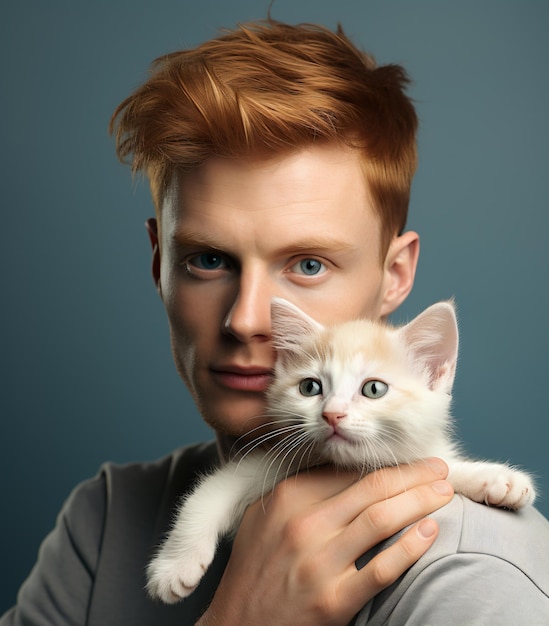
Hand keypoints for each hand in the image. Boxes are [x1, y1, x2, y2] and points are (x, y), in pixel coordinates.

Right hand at [196, 458, 452, 624]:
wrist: (236, 624)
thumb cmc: (254, 567)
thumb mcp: (264, 516)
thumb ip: (299, 490)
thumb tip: (341, 470)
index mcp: (288, 497)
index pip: (347, 470)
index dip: (384, 461)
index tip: (409, 458)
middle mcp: (304, 523)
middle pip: (370, 487)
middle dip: (412, 474)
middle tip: (439, 468)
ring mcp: (319, 562)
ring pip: (381, 519)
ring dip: (419, 501)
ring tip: (444, 493)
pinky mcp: (332, 600)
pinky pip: (381, 569)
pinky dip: (409, 548)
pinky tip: (429, 532)